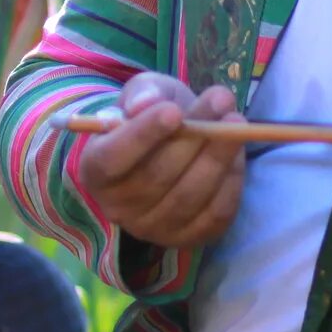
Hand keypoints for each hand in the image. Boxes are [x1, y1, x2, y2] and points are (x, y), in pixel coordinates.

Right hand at [75, 72, 245, 250]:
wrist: (165, 152)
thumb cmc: (149, 118)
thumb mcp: (144, 94)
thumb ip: (144, 93)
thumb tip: (147, 103)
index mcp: (95, 169)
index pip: (113, 159)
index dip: (142, 136)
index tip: (173, 111)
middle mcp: (117, 207)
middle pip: (156, 176)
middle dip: (194, 137)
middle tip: (221, 100)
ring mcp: (152, 228)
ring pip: (189, 195)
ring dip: (218, 156)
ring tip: (236, 122)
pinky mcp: (187, 238)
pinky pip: (215, 213)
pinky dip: (230, 181)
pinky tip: (236, 155)